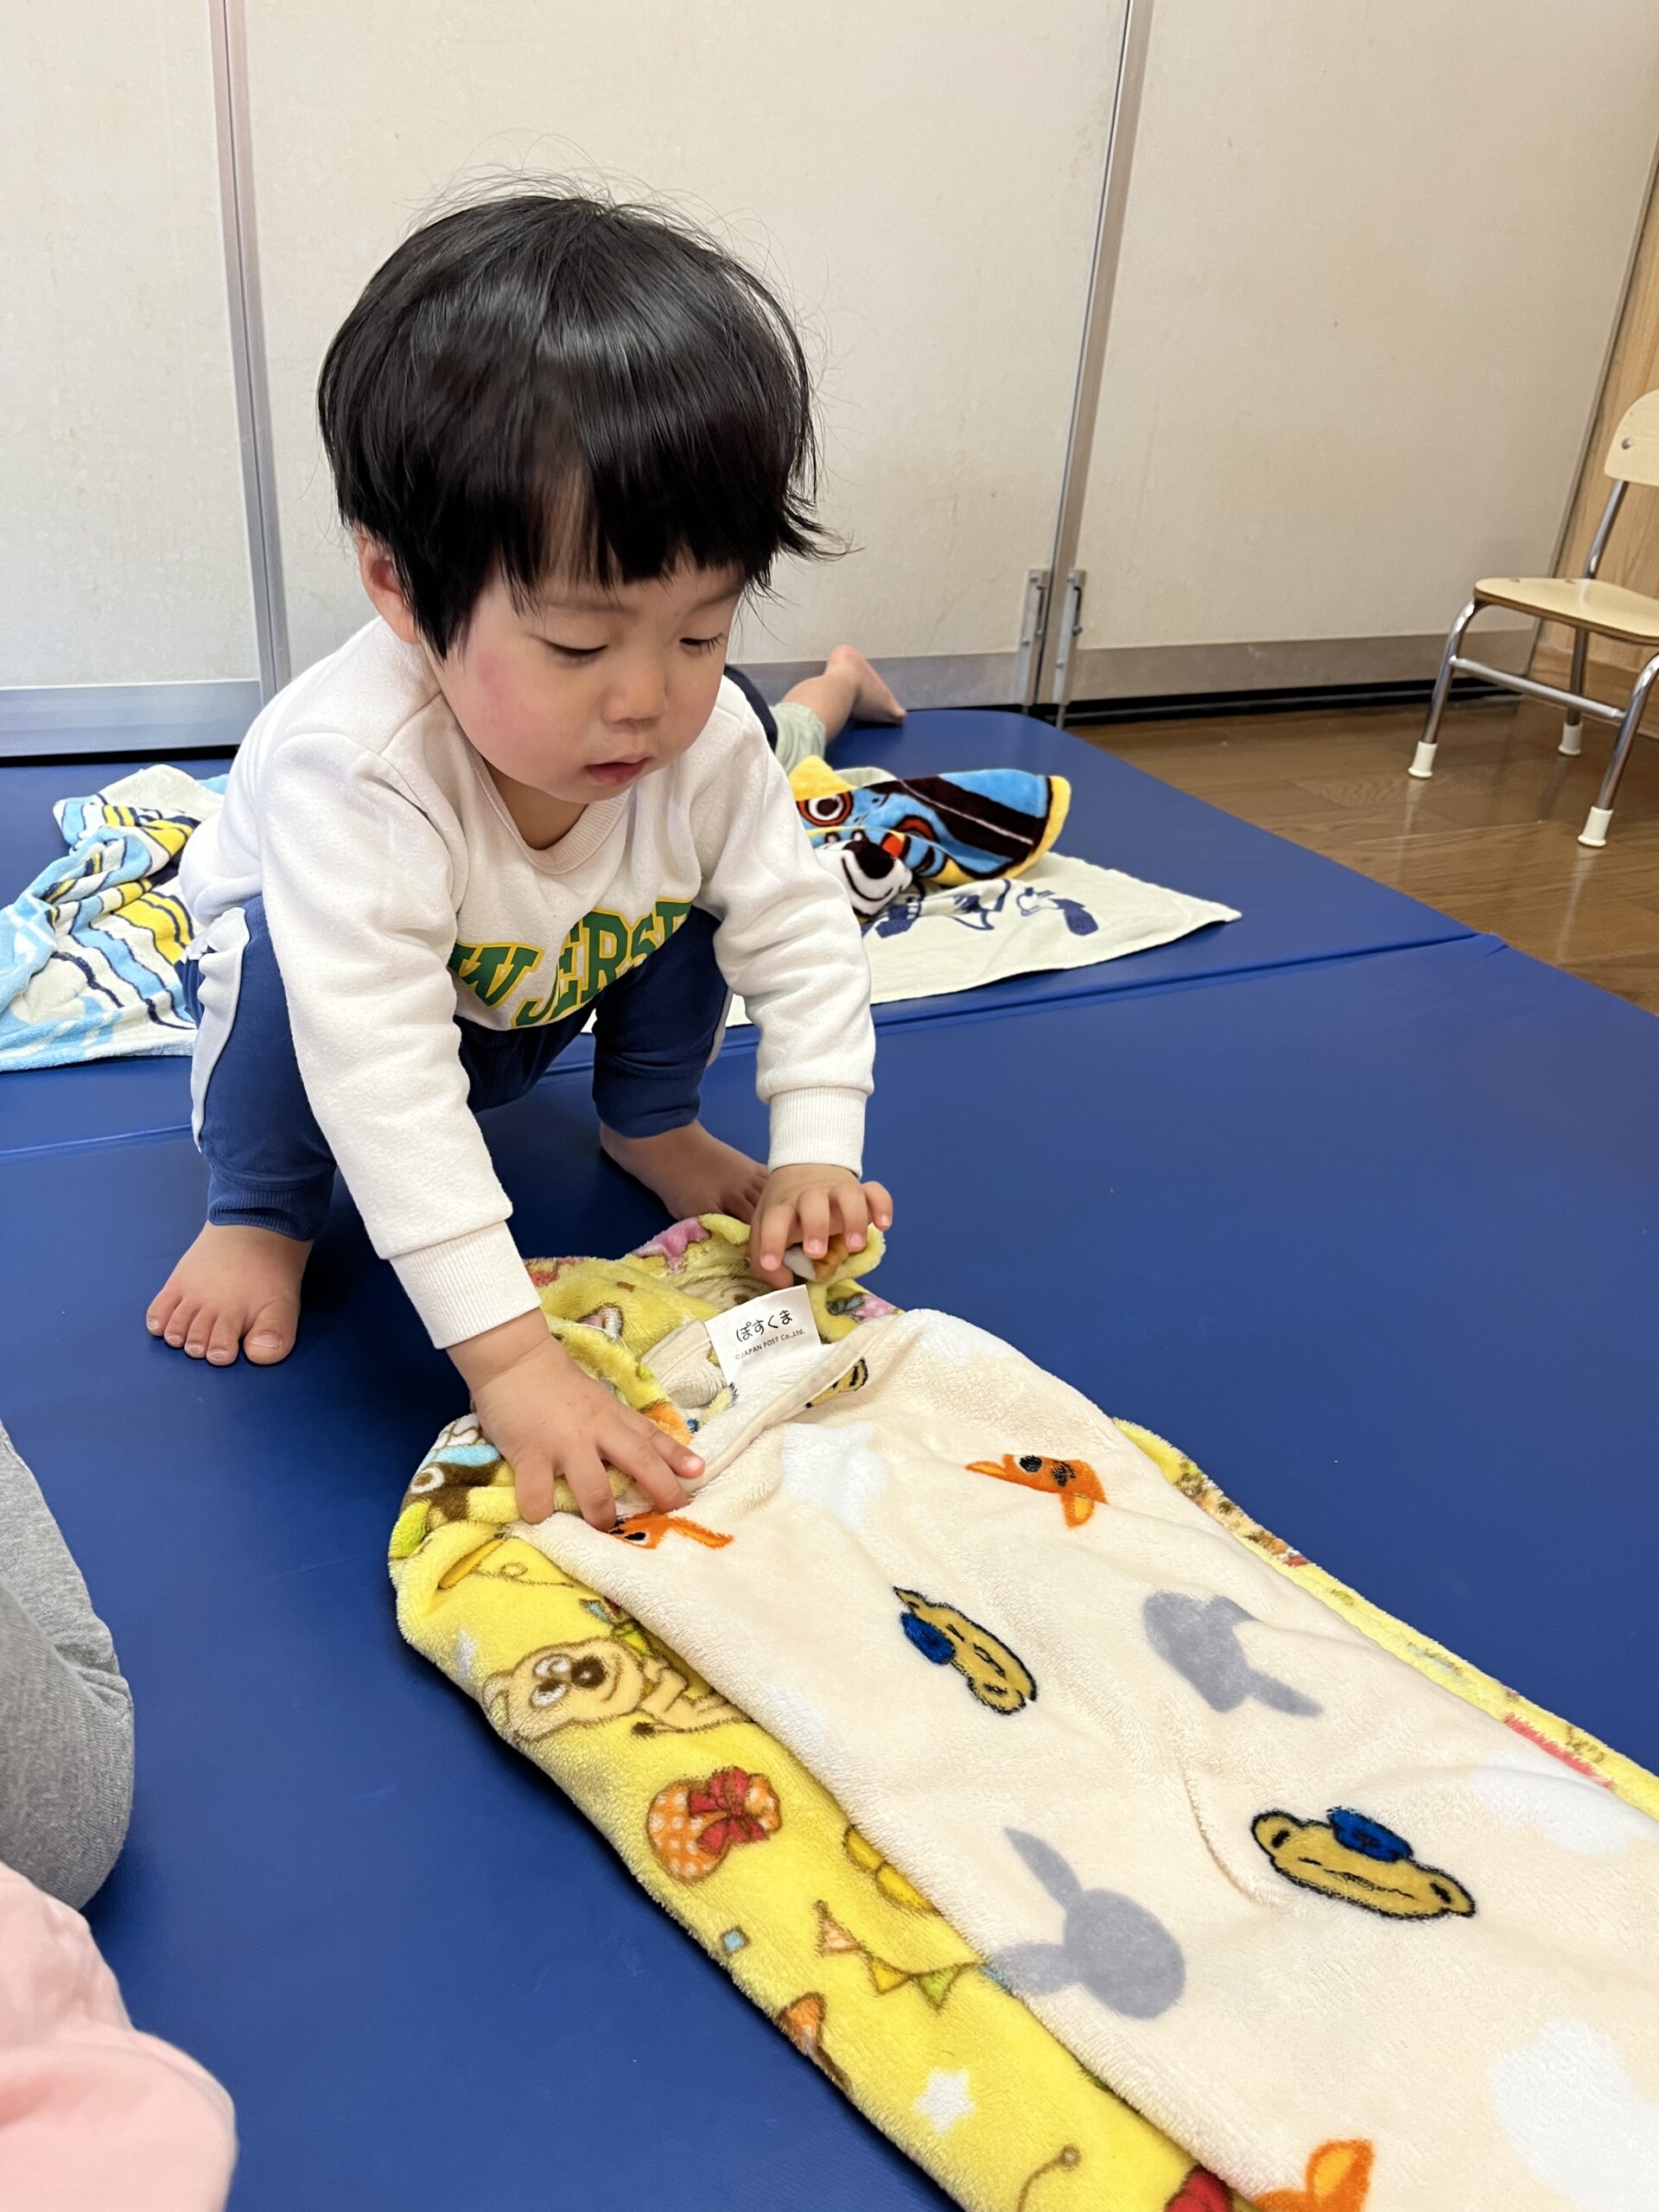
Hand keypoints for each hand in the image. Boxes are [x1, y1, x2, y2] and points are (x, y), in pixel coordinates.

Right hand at [450, 1312, 702, 1528]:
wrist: (513, 1359)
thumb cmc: (554, 1382)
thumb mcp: (596, 1400)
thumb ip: (616, 1424)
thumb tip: (644, 1448)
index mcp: (612, 1416)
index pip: (652, 1436)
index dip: (677, 1457)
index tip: (698, 1474)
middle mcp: (596, 1431)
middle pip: (639, 1461)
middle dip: (660, 1490)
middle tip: (671, 1514)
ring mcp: (564, 1444)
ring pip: (594, 1489)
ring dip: (602, 1515)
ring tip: (602, 1527)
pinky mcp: (530, 1455)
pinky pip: (538, 1495)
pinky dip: (540, 1511)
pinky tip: (541, 1516)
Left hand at [751, 1164, 893, 1289]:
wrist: (803, 1168)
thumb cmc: (786, 1211)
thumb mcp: (765, 1231)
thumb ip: (766, 1261)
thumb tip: (784, 1283)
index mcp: (782, 1206)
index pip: (773, 1219)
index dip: (770, 1241)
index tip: (771, 1264)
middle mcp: (809, 1196)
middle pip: (812, 1203)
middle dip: (816, 1226)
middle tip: (816, 1253)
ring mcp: (837, 1191)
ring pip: (848, 1194)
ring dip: (854, 1218)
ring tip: (855, 1246)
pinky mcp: (860, 1191)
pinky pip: (875, 1192)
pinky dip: (882, 1206)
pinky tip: (883, 1226)